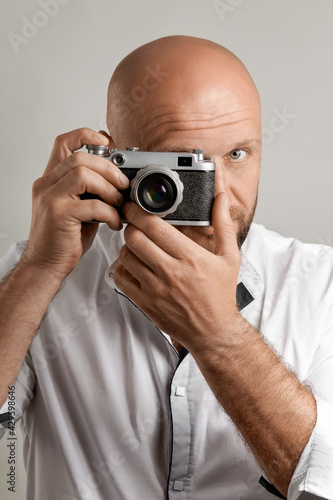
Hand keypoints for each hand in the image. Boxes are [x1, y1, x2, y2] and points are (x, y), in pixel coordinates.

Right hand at [24, 128, 129, 280]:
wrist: (46, 265)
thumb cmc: (64, 238)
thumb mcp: (79, 207)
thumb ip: (91, 191)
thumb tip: (120, 180)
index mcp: (51, 179)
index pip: (64, 143)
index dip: (86, 135)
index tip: (108, 144)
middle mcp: (46, 184)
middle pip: (79, 157)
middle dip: (108, 168)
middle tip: (123, 184)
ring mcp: (50, 198)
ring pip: (82, 174)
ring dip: (109, 187)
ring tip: (119, 203)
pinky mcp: (58, 214)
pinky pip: (91, 204)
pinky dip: (109, 212)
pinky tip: (113, 222)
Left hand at [113, 193, 240, 350]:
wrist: (214, 331)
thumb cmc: (221, 295)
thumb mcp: (229, 257)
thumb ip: (223, 224)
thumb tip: (220, 197)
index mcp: (190, 257)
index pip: (154, 227)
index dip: (138, 212)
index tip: (135, 207)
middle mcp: (170, 272)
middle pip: (134, 238)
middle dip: (130, 226)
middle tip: (135, 225)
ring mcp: (155, 289)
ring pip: (125, 256)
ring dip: (127, 247)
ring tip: (137, 246)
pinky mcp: (145, 302)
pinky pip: (121, 279)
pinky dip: (122, 268)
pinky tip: (133, 266)